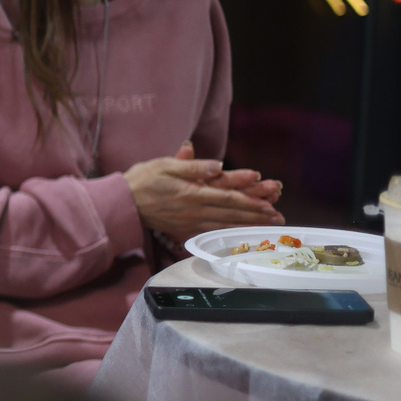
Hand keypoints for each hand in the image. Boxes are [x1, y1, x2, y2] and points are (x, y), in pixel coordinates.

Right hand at [125, 143, 285, 239]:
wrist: (122, 203)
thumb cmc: (142, 180)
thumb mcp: (165, 165)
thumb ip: (192, 165)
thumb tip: (217, 165)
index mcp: (192, 193)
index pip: (229, 198)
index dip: (251, 202)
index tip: (270, 205)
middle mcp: (194, 211)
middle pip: (232, 214)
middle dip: (256, 216)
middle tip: (278, 219)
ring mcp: (190, 223)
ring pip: (225, 225)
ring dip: (247, 226)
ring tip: (266, 227)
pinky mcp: (184, 229)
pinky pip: (212, 233)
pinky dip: (228, 233)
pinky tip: (239, 234)